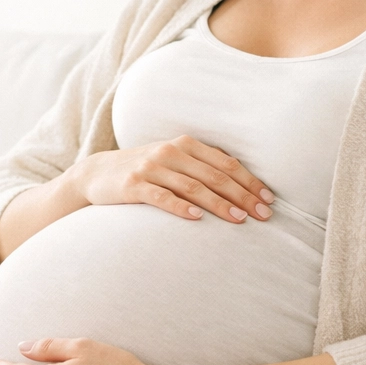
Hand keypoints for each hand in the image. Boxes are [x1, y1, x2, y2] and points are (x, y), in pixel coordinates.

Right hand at [64, 134, 274, 223]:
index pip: (225, 163)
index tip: (269, 200)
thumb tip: (241, 185)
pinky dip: (180, 207)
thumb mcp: (173, 162)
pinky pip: (161, 197)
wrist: (97, 174)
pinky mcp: (133, 185)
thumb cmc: (144, 172)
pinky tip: (197, 218)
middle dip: (242, 195)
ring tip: (239, 219)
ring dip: (219, 204)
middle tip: (263, 214)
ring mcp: (150, 168)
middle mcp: (169, 152)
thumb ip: (201, 167)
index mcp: (185, 144)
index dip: (249, 181)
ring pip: (193, 186)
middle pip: (214, 175)